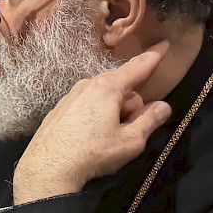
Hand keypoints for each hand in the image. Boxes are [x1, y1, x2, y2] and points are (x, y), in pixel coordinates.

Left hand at [12, 41, 174, 204]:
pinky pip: (87, 106)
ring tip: (104, 139)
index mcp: (107, 87)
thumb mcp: (130, 141)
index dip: (154, 57)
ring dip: (112, 114)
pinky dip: (94, 118)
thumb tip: (163, 106)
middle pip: (122, 90)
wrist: (47, 169)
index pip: (137, 67)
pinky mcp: (59, 109)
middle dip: (129, 108)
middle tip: (124, 133)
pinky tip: (88, 139)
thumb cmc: (92, 153)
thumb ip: (150, 121)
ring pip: (104, 99)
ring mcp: (70, 96)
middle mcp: (87, 85)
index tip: (164, 42)